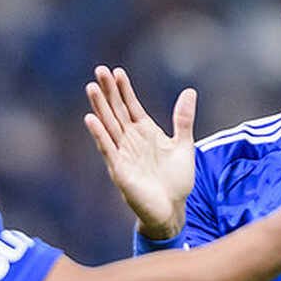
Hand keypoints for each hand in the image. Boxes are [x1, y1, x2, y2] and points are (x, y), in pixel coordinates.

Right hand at [84, 66, 195, 239]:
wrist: (172, 210)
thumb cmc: (177, 181)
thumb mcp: (184, 145)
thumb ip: (183, 119)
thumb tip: (189, 91)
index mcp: (145, 133)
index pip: (131, 106)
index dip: (124, 89)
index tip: (117, 71)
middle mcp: (131, 141)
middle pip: (117, 111)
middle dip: (108, 92)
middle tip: (100, 70)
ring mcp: (123, 154)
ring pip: (109, 126)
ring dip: (99, 107)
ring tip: (91, 87)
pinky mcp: (119, 170)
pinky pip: (107, 149)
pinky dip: (99, 135)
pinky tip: (91, 119)